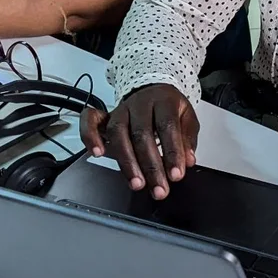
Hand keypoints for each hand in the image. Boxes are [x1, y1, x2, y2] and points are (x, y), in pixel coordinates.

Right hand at [81, 83, 199, 199]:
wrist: (153, 89)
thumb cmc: (169, 107)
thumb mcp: (187, 117)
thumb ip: (188, 138)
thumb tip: (187, 161)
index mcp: (163, 100)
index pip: (167, 127)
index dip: (172, 152)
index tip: (176, 175)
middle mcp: (140, 104)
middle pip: (142, 134)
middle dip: (151, 166)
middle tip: (159, 188)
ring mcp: (120, 109)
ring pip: (118, 133)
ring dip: (127, 162)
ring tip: (137, 183)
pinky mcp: (105, 115)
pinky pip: (90, 121)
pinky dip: (90, 136)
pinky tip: (96, 153)